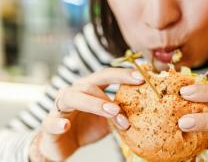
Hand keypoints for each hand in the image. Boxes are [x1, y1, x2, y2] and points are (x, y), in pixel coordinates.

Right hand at [29, 68, 143, 160]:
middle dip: (109, 92)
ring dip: (94, 104)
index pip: (106, 75)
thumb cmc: (87, 126)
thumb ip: (121, 111)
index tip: (142, 77)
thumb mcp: (108, 119)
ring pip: (73, 98)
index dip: (123, 74)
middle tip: (125, 104)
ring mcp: (60, 107)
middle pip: (90, 84)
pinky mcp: (49, 124)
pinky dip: (58, 123)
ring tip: (112, 112)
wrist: (63, 144)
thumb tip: (146, 106)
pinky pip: (51, 121)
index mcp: (89, 88)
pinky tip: (65, 126)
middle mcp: (74, 92)